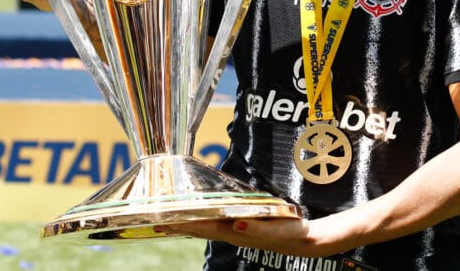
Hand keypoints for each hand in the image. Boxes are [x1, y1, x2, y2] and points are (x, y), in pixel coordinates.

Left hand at [159, 215, 352, 258]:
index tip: (163, 222)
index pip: (204, 227)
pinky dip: (202, 221)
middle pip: (199, 229)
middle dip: (177, 226)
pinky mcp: (242, 228)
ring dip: (186, 224)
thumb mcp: (275, 230)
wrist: (305, 241)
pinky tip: (197, 217)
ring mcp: (236, 232)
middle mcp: (232, 233)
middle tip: (154, 222)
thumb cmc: (290, 232)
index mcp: (236, 232)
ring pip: (205, 228)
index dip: (183, 224)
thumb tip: (234, 224)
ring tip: (168, 221)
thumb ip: (254, 228)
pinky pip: (216, 224)